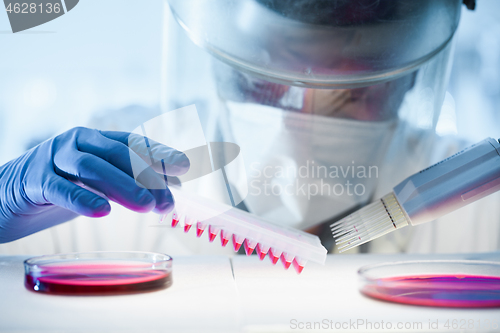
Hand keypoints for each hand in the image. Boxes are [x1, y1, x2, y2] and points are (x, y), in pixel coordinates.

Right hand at [0, 127, 188, 242]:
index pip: (132, 143)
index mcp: (94, 140)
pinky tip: (102, 211)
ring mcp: (53, 158)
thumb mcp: (98, 182)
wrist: (5, 195)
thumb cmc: (60, 187)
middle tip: (168, 200)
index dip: (158, 153)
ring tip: (147, 205)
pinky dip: (82, 198)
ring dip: (123, 186)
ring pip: (93, 167)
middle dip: (147, 176)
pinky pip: (59, 188)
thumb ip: (130, 180)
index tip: (184, 166)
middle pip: (117, 154)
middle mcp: (76, 142)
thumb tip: (172, 186)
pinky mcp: (33, 180)